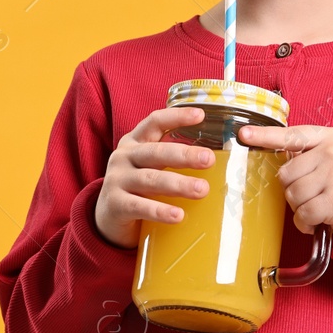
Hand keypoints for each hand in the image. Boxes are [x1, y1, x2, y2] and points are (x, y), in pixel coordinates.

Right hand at [94, 106, 215, 248]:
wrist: (108, 217)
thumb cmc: (140, 187)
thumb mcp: (152, 166)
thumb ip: (174, 160)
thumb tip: (224, 162)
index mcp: (135, 142)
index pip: (155, 122)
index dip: (176, 117)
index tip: (201, 115)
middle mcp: (123, 157)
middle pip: (156, 152)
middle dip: (184, 155)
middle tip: (209, 159)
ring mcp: (116, 180)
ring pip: (151, 180)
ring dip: (178, 184)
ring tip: (202, 190)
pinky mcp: (115, 205)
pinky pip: (139, 206)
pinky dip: (159, 211)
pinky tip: (178, 216)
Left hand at [236, 124, 332, 240]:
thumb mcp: (330, 157)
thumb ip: (306, 153)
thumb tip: (266, 153)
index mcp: (329, 137)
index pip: (291, 135)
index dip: (266, 136)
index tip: (244, 135)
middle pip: (285, 174)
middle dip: (293, 190)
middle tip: (313, 194)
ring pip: (292, 195)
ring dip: (300, 208)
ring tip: (318, 207)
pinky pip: (303, 214)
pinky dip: (306, 223)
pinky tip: (319, 220)